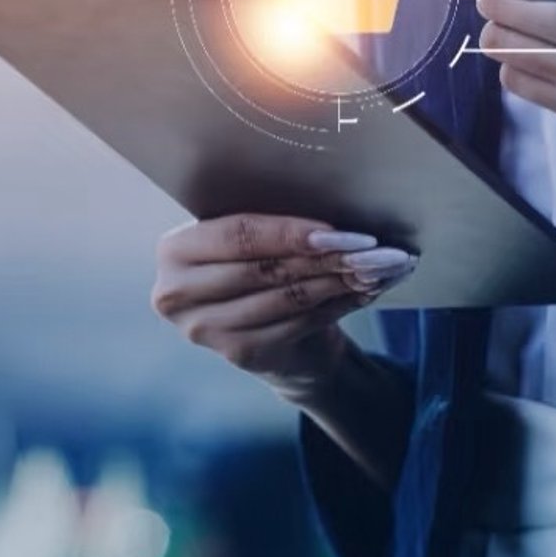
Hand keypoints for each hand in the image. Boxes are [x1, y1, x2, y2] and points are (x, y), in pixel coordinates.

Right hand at [151, 214, 416, 401]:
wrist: (271, 333)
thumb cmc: (262, 267)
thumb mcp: (254, 241)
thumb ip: (272, 225)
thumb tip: (335, 203)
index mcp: (175, 249)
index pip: (238, 235)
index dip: (290, 232)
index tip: (339, 230)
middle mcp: (176, 292)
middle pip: (264, 268)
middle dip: (325, 256)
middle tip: (375, 249)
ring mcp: (203, 330)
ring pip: (286, 297)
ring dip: (340, 280)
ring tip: (380, 266)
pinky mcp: (237, 354)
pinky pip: (298, 323)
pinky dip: (339, 304)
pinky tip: (368, 290)